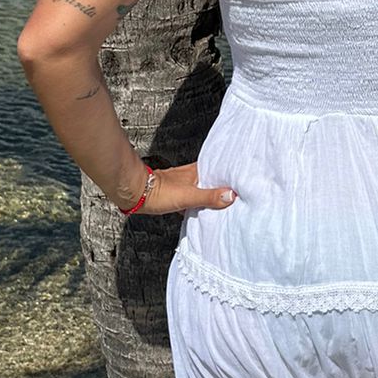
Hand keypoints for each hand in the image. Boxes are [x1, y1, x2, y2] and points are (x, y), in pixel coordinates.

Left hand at [118, 161, 236, 215]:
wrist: (135, 194)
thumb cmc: (159, 193)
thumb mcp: (188, 196)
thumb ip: (209, 197)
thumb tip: (231, 195)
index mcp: (196, 171)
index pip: (218, 169)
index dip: (230, 173)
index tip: (242, 178)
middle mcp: (191, 175)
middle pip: (211, 179)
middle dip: (222, 185)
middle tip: (236, 192)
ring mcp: (182, 184)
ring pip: (202, 187)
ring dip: (210, 193)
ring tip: (222, 202)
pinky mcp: (176, 193)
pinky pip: (193, 196)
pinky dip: (198, 200)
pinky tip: (201, 208)